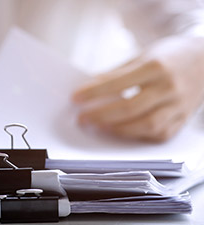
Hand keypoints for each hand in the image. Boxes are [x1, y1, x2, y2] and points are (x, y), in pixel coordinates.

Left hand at [72, 36, 203, 141]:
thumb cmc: (168, 57)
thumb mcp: (142, 56)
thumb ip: (117, 73)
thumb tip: (88, 89)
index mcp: (156, 66)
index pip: (118, 82)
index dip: (94, 92)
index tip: (75, 98)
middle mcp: (169, 87)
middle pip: (130, 108)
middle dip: (101, 115)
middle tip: (82, 118)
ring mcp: (179, 106)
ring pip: (146, 125)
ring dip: (117, 129)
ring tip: (98, 126)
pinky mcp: (183, 119)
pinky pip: (159, 134)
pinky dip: (137, 135)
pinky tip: (121, 132)